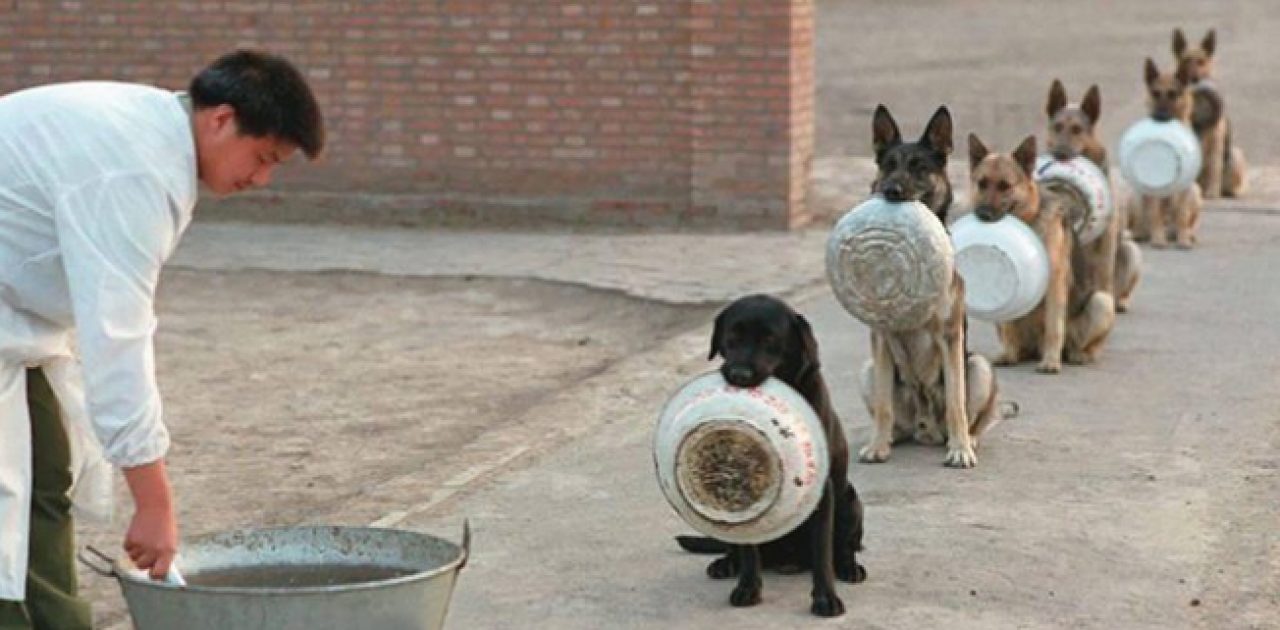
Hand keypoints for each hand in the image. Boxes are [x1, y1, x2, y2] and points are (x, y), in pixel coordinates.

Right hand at [121, 459, 178, 579]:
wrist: (156, 507)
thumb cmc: (165, 527)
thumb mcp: (170, 542)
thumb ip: (164, 557)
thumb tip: (158, 575)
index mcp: (168, 552)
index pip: (158, 574)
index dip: (155, 576)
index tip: (153, 574)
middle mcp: (154, 551)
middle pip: (142, 568)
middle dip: (144, 562)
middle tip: (149, 550)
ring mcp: (142, 546)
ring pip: (133, 559)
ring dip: (137, 553)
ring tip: (146, 539)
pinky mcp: (131, 540)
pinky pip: (127, 549)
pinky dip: (131, 544)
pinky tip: (139, 534)